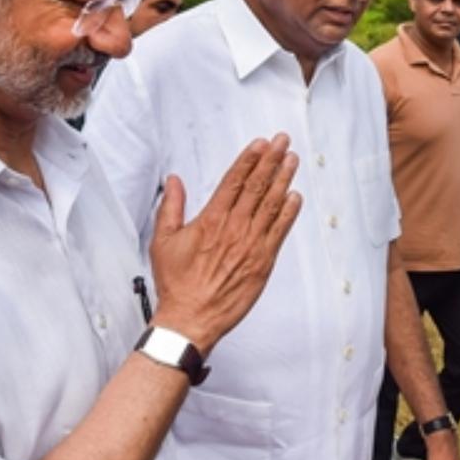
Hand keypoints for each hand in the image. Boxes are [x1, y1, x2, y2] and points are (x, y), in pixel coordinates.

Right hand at [149, 134, 301, 354]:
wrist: (192, 318)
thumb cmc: (177, 283)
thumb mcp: (164, 241)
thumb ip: (171, 207)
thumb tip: (174, 181)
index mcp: (211, 220)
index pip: (234, 181)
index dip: (249, 159)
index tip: (260, 143)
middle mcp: (235, 228)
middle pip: (257, 186)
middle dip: (272, 160)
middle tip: (283, 141)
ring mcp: (252, 244)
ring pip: (272, 204)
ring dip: (284, 179)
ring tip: (292, 160)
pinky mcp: (263, 261)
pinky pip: (280, 231)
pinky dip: (289, 212)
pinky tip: (296, 196)